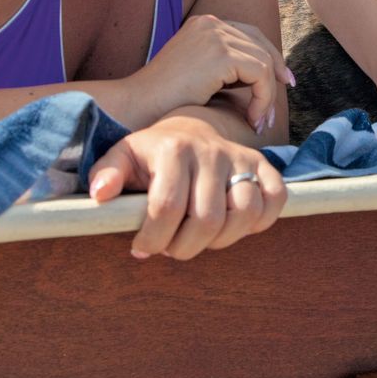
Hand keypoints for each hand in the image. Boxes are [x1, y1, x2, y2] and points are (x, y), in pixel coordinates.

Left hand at [87, 116, 286, 259]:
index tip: (142, 248)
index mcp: (174, 149)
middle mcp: (212, 150)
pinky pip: (275, 199)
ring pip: (245, 212)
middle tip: (171, 248)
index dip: (153, 239)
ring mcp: (241, 157)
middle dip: (185, 247)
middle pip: (207, 219)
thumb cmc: (152, 153)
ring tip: (201, 238)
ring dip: (221, 240)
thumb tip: (101, 194)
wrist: (190, 128)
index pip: (167, 207)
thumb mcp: (123, 156)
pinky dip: (259, 222)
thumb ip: (107, 173)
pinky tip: (233, 226)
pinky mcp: (263, 164)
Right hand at [132, 15, 290, 132]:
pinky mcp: (221, 53)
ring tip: (260, 121)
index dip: (269, 57)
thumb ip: (226, 69)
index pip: (249, 35)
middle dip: (274, 73)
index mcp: (204, 24)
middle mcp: (211, 23)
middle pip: (260, 43)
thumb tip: (260, 77)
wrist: (137, 106)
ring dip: (267, 95)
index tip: (281, 82)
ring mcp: (215, 34)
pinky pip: (259, 74)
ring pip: (263, 62)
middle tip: (277, 104)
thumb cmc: (164, 101)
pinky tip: (253, 119)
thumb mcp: (200, 76)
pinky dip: (263, 98)